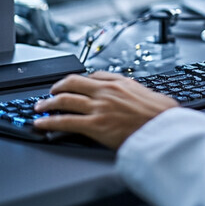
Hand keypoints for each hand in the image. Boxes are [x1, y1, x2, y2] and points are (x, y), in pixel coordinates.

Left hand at [32, 71, 178, 149]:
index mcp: (121, 82)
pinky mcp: (95, 125)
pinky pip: (65, 121)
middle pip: (73, 83)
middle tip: (49, 92)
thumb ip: (139, 95)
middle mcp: (107, 91)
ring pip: (65, 100)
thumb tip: (142, 100)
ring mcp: (99, 107)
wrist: (165, 129)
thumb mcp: (152, 96)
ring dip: (48, 103)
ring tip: (39, 108)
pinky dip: (49, 122)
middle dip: (57, 87)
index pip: (93, 76)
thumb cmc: (163, 116)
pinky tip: (41, 124)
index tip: (74, 84)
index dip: (79, 81)